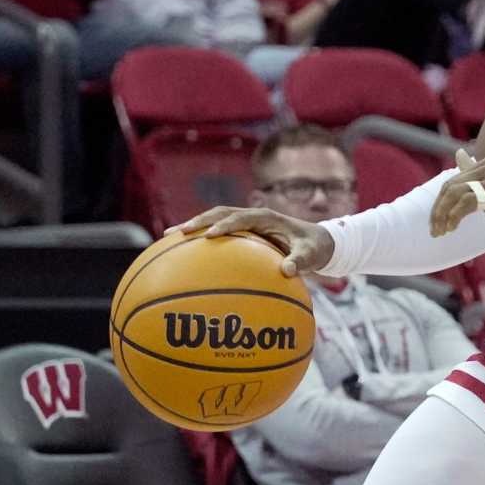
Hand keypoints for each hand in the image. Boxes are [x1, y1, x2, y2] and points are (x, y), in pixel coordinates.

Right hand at [170, 206, 333, 276]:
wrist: (318, 242)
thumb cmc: (314, 248)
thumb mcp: (311, 255)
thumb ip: (301, 261)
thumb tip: (287, 272)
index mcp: (267, 217)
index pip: (242, 218)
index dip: (225, 225)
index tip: (209, 235)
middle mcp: (253, 216)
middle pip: (219, 213)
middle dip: (198, 221)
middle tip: (176, 232)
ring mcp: (246, 223)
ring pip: (214, 219)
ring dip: (192, 226)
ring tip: (166, 238)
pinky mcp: (243, 231)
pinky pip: (218, 232)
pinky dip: (200, 239)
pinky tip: (181, 254)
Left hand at [431, 148, 484, 244]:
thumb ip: (476, 174)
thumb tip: (459, 154)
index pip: (452, 181)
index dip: (440, 203)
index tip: (437, 223)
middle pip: (450, 187)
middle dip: (437, 210)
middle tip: (435, 231)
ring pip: (456, 194)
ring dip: (443, 215)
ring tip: (441, 232)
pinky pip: (467, 203)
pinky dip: (455, 216)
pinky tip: (453, 228)